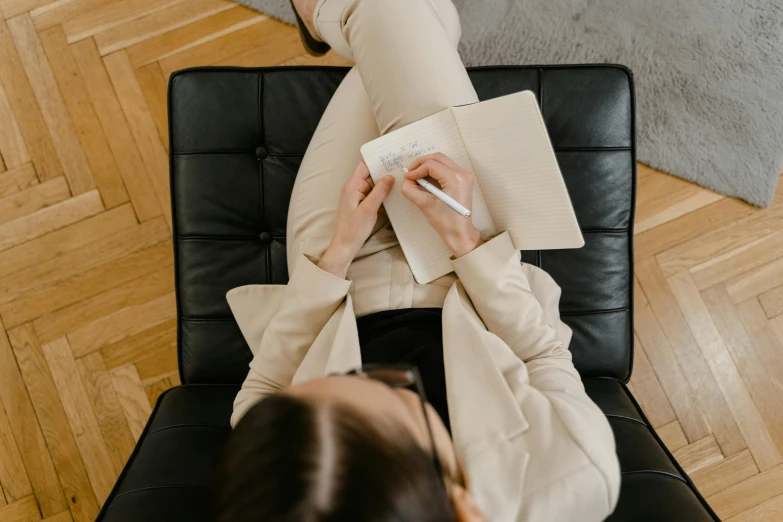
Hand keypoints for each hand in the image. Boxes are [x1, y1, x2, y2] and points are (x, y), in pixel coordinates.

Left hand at [318, 161, 394, 277]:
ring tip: (400, 180)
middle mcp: (353, 188)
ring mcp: (357, 196)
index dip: (377, 159)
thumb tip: (389, 177)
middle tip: (401, 168)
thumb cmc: (353, 229)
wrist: (345, 245)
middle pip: (370, 174)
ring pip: (373, 184)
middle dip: (384, 171)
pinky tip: (393, 195)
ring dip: (384, 184)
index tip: (390, 156)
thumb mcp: (369, 209)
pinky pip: (373, 194)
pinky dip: (382, 194)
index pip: (364, 165)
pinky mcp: (361, 203)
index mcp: (352, 186)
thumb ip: (379, 191)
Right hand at [401, 153, 483, 257]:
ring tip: (416, 176)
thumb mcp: (424, 205)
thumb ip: (411, 190)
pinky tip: (426, 179)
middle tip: (409, 172)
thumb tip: (406, 180)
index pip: (431, 165)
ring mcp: (465, 176)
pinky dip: (434, 170)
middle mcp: (463, 174)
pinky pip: (446, 167)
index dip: (416, 169)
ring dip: (427, 165)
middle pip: (438, 157)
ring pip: (442, 160)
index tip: (407, 177)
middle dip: (421, 163)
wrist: (460, 233)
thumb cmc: (445, 222)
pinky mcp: (464, 180)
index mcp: (455, 179)